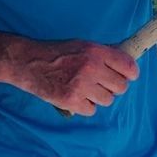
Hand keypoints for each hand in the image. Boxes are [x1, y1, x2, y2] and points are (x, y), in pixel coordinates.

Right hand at [0, 32, 138, 116]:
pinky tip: (74, 96)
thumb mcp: (80, 45)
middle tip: (99, 83)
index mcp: (95, 52)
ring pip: (107, 100)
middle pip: (121, 87)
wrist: (26, 62)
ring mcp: (81, 86)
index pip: (129, 67)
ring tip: (84, 88)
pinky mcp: (71, 101)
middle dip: (112, 86)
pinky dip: (84, 106)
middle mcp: (91, 68)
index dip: (130, 74)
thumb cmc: (54, 53)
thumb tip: (125, 63)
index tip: (127, 76)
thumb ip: (102, 54)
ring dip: (98, 97)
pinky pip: (91, 110)